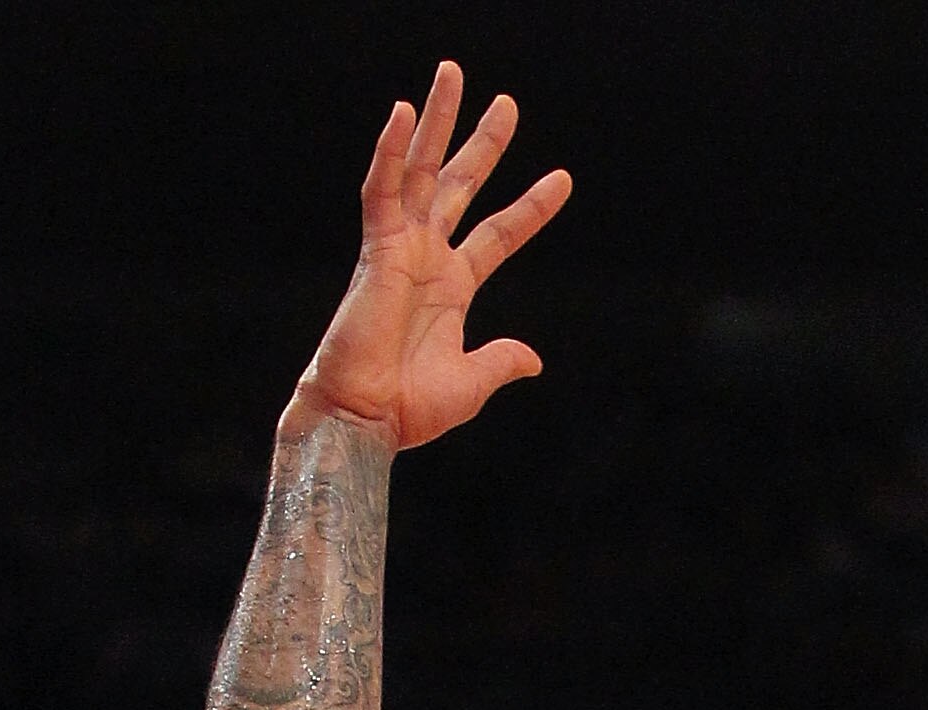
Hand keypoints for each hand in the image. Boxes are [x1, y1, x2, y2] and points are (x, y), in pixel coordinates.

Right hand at [295, 64, 570, 451]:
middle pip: (461, 186)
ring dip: (437, 122)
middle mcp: (427, 258)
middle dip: (484, 144)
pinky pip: (381, 189)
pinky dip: (390, 152)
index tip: (563, 180)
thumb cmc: (407, 409)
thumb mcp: (469, 384)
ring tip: (452, 74)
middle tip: (508, 104)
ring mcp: (400, 248)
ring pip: (421, 170)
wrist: (364, 418)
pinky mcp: (374, 249)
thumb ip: (499, 361)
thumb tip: (534, 359)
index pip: (498, 235)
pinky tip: (404, 113)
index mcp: (452, 287)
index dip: (531, 208)